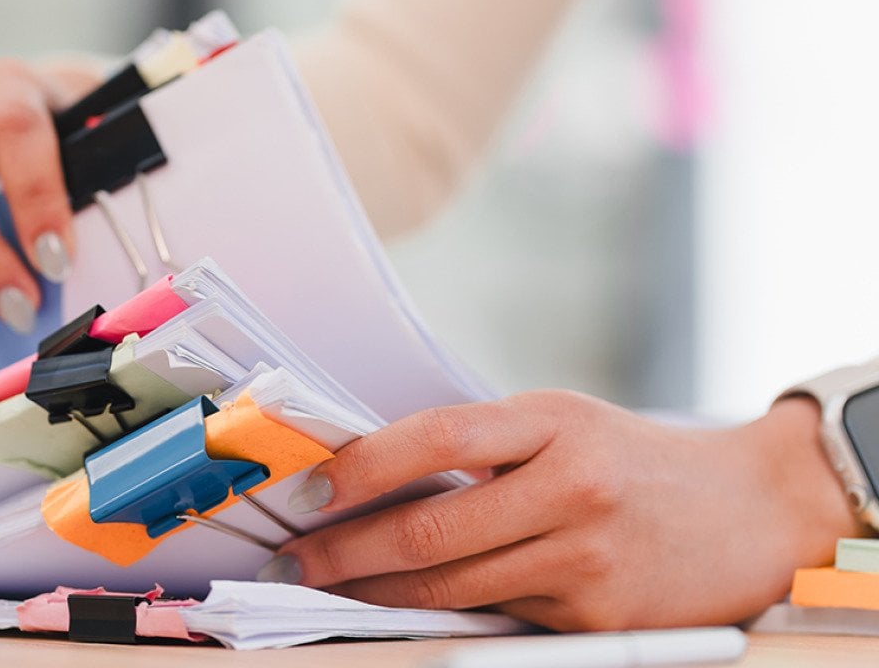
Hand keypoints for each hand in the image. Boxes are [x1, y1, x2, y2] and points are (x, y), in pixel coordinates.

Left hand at [261, 390, 864, 630]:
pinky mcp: (597, 619)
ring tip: (329, 585)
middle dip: (345, 551)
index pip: (440, 435)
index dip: (366, 464)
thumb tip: (372, 474)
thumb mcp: (564, 422)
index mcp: (557, 422)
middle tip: (294, 560)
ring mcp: (587, 559)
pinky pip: (496, 614)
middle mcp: (574, 488)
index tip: (312, 486)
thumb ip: (485, 444)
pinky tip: (400, 603)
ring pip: (452, 586)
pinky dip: (440, 610)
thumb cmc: (631, 459)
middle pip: (432, 529)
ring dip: (376, 590)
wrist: (748, 512)